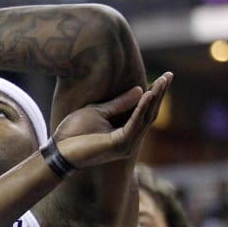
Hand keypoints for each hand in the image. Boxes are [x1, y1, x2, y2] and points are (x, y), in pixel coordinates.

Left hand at [54, 72, 171, 168]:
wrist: (58, 151)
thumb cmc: (74, 133)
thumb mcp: (97, 112)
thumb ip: (118, 104)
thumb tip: (140, 90)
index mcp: (125, 133)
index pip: (145, 111)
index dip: (154, 94)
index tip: (164, 77)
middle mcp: (130, 140)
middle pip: (150, 113)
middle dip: (159, 94)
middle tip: (169, 75)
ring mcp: (127, 145)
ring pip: (145, 117)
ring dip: (154, 98)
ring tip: (162, 80)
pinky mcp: (120, 145)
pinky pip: (134, 124)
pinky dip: (141, 108)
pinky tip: (147, 94)